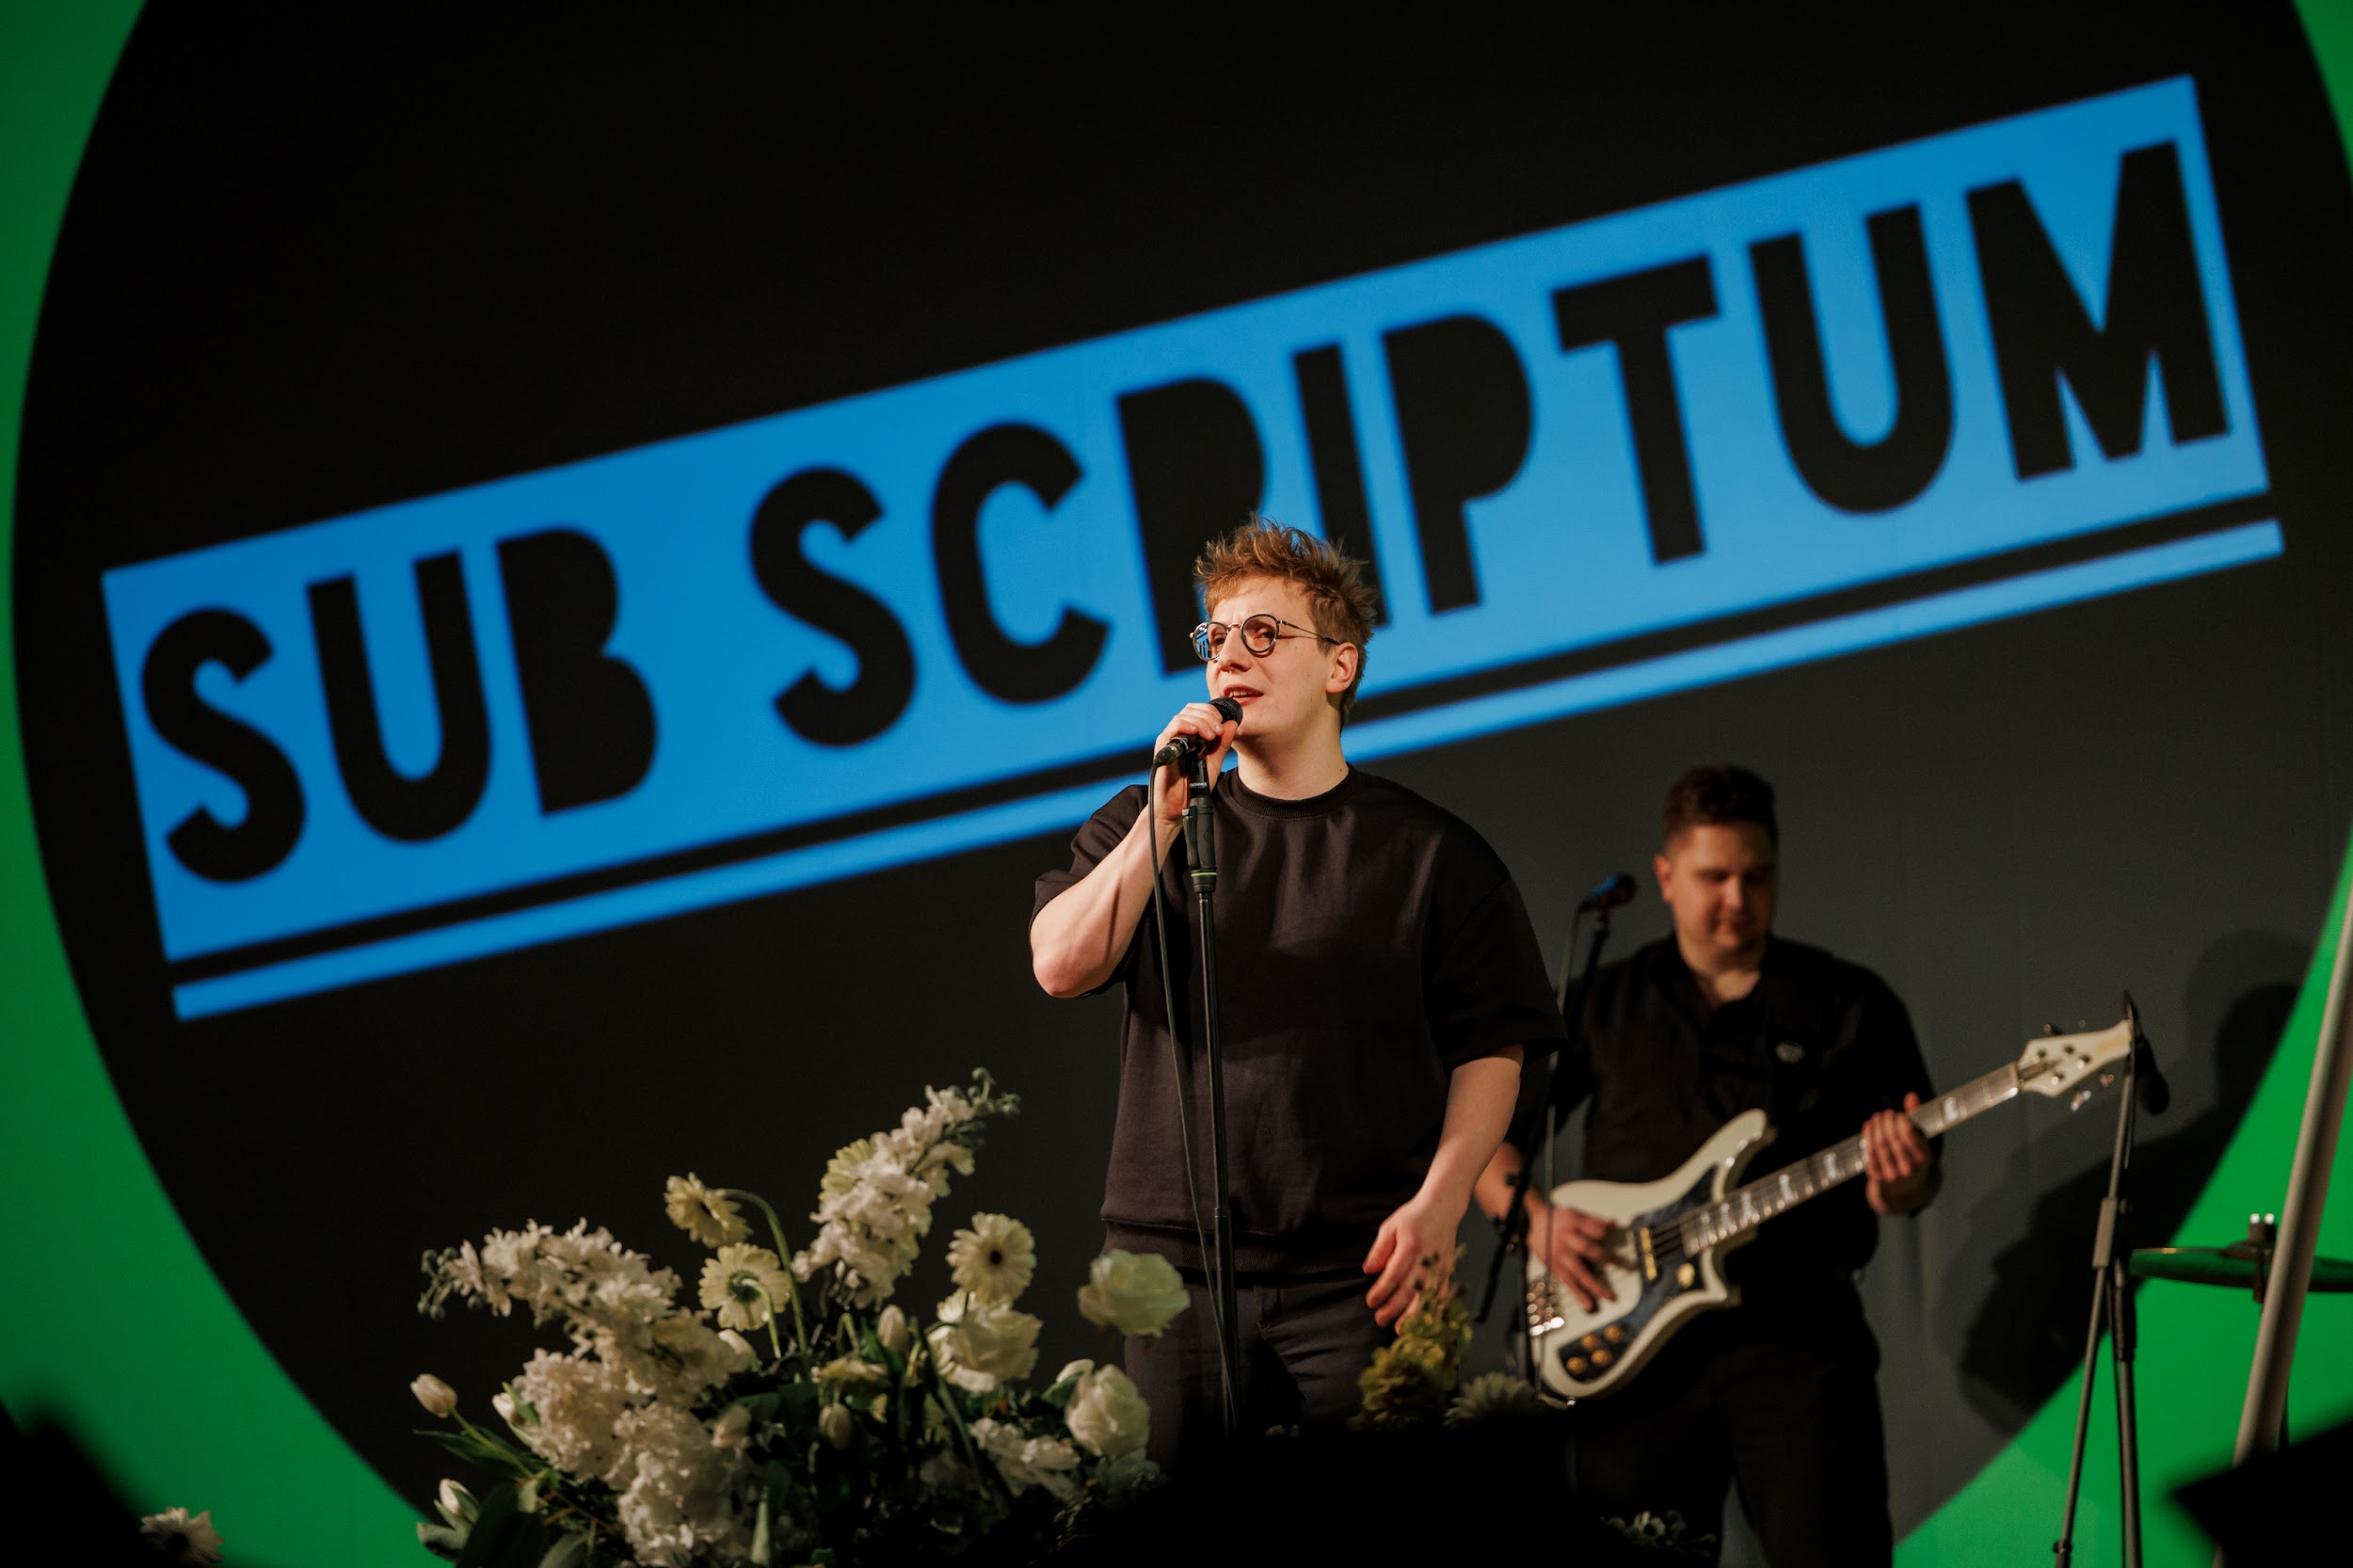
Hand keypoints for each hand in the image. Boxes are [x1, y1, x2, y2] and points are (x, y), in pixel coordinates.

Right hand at [1149, 702, 1240, 825]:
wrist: (1178, 806)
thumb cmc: (1192, 786)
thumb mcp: (1213, 762)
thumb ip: (1221, 744)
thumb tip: (1232, 723)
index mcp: (1187, 735)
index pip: (1197, 711)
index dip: (1211, 712)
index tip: (1222, 725)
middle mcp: (1177, 735)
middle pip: (1190, 709)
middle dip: (1208, 715)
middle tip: (1218, 730)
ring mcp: (1168, 741)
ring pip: (1182, 716)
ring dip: (1201, 721)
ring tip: (1211, 735)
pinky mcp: (1162, 749)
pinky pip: (1172, 729)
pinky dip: (1186, 726)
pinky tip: (1198, 733)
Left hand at [1362, 1189, 1461, 1328]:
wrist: (1443, 1207)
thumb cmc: (1414, 1216)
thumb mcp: (1390, 1227)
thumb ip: (1380, 1250)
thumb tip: (1369, 1271)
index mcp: (1411, 1245)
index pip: (1394, 1273)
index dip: (1382, 1290)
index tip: (1371, 1302)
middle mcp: (1427, 1257)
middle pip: (1410, 1289)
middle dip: (1394, 1307)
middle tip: (1380, 1320)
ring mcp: (1440, 1265)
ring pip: (1427, 1295)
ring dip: (1414, 1314)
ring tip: (1401, 1329)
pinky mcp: (1448, 1270)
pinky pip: (1442, 1293)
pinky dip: (1433, 1309)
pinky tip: (1425, 1321)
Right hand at [1524, 1200, 1616, 1312]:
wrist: (1535, 1224)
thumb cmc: (1560, 1219)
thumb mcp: (1575, 1214)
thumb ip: (1594, 1221)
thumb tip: (1613, 1224)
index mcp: (1573, 1223)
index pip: (1592, 1228)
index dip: (1603, 1232)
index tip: (1615, 1235)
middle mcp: (1566, 1239)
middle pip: (1587, 1248)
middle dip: (1606, 1257)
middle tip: (1621, 1264)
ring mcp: (1561, 1255)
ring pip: (1579, 1272)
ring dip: (1595, 1285)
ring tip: (1610, 1296)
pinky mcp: (1556, 1267)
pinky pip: (1569, 1282)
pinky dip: (1579, 1294)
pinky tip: (1589, 1305)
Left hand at [1863, 1092, 1934, 1214]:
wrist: (1906, 1189)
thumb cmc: (1914, 1156)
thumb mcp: (1921, 1139)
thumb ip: (1916, 1116)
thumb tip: (1911, 1095)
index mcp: (1924, 1159)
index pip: (1908, 1134)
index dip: (1900, 1121)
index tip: (1898, 1115)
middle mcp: (1909, 1169)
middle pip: (1892, 1139)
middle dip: (1886, 1122)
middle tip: (1885, 1114)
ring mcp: (1893, 1175)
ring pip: (1879, 1146)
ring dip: (1875, 1128)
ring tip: (1876, 1118)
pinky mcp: (1878, 1179)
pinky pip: (1869, 1155)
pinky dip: (1867, 1138)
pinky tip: (1869, 1127)